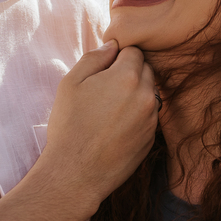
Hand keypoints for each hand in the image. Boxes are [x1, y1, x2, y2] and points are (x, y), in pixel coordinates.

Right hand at [36, 40, 157, 209]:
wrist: (75, 174)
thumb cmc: (69, 126)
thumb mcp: (71, 83)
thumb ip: (94, 58)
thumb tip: (112, 46)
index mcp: (127, 77)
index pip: (134, 51)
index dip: (118, 57)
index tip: (103, 70)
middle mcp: (146, 96)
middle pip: (146, 71)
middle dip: (129, 73)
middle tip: (104, 89)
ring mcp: (152, 119)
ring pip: (148, 94)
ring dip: (134, 95)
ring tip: (108, 110)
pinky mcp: (151, 139)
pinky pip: (148, 117)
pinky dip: (136, 116)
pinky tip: (114, 128)